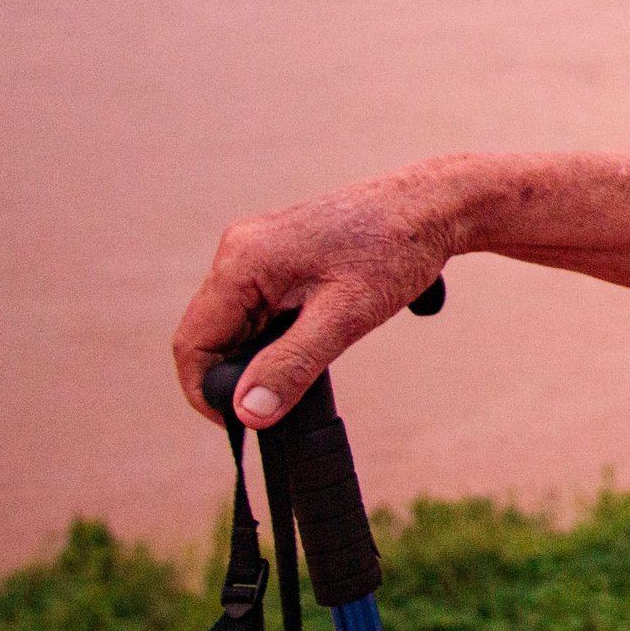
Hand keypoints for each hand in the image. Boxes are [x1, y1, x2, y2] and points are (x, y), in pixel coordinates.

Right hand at [172, 159, 477, 427]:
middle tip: (281, 403)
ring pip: (236, 323)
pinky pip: (259, 307)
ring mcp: (258, 250)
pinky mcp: (280, 255)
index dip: (207, 393)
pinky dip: (276, 335)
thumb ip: (292, 365)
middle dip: (236, 375)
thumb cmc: (397, 250)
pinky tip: (314, 341)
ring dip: (260, 356)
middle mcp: (240, 250)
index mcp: (242, 261)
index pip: (193, 342)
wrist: (436, 205)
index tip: (242, 424)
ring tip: (307, 370)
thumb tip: (248, 413)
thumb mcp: (346, 317)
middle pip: (211, 334)